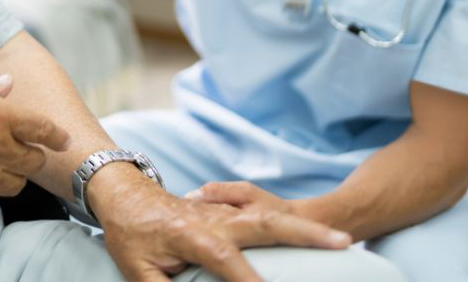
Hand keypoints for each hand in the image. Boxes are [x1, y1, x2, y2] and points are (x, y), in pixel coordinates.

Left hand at [89, 168, 350, 281]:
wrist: (124, 193)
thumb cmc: (130, 234)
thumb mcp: (136, 270)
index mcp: (190, 233)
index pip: (224, 258)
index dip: (247, 279)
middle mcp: (214, 220)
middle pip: (263, 222)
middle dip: (303, 234)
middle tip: (341, 242)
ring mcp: (224, 214)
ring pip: (270, 216)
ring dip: (307, 227)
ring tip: (344, 239)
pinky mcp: (227, 215)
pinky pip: (264, 218)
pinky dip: (293, 227)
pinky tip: (319, 238)